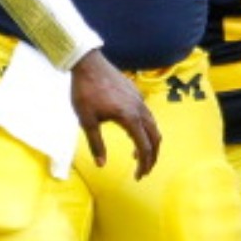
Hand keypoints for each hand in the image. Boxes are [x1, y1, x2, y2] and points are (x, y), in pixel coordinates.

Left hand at [69, 51, 160, 178]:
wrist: (87, 63)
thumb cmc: (84, 92)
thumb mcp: (87, 121)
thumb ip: (96, 144)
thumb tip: (101, 164)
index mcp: (129, 118)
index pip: (144, 147)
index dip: (144, 164)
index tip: (137, 177)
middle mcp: (139, 109)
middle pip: (155, 138)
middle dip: (152, 157)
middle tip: (143, 171)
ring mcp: (139, 100)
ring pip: (153, 126)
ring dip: (150, 143)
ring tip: (138, 156)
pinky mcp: (136, 93)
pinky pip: (148, 115)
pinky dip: (146, 129)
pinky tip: (133, 133)